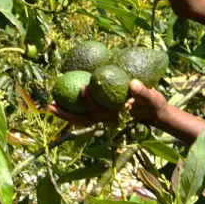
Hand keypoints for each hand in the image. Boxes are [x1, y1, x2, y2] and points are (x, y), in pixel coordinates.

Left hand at [47, 79, 168, 126]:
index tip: (84, 86)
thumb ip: (143, 92)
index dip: (89, 101)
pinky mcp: (102, 112)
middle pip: (82, 119)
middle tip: (50, 106)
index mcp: (115, 116)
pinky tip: (65, 95)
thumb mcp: (152, 98)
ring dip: (65, 113)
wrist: (154, 113)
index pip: (98, 111)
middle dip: (66, 115)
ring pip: (80, 118)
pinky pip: (84, 112)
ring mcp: (102, 117)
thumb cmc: (153, 105)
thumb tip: (132, 84)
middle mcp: (105, 119)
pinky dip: (73, 107)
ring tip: (50, 105)